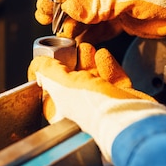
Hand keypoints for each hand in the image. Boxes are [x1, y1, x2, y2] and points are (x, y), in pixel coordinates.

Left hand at [28, 43, 165, 160]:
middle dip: (73, 63)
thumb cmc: (93, 108)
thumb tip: (37, 64)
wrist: (129, 117)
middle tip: (71, 48)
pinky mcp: (122, 100)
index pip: (52, 92)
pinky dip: (108, 66)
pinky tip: (103, 55)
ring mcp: (103, 106)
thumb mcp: (60, 84)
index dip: (51, 75)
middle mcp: (82, 112)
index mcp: (62, 115)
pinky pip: (114, 81)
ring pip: (94, 80)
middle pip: (74, 83)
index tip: (51, 59)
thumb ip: (47, 71)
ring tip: (87, 48)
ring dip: (90, 61)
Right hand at [35, 0, 165, 43]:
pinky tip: (81, 45)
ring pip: (89, 17)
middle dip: (65, 16)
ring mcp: (119, 2)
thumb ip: (96, 4)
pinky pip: (103, 28)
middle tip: (53, 31)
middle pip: (79, 0)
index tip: (44, 10)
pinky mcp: (126, 20)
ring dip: (77, 29)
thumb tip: (68, 8)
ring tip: (65, 43)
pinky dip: (92, 37)